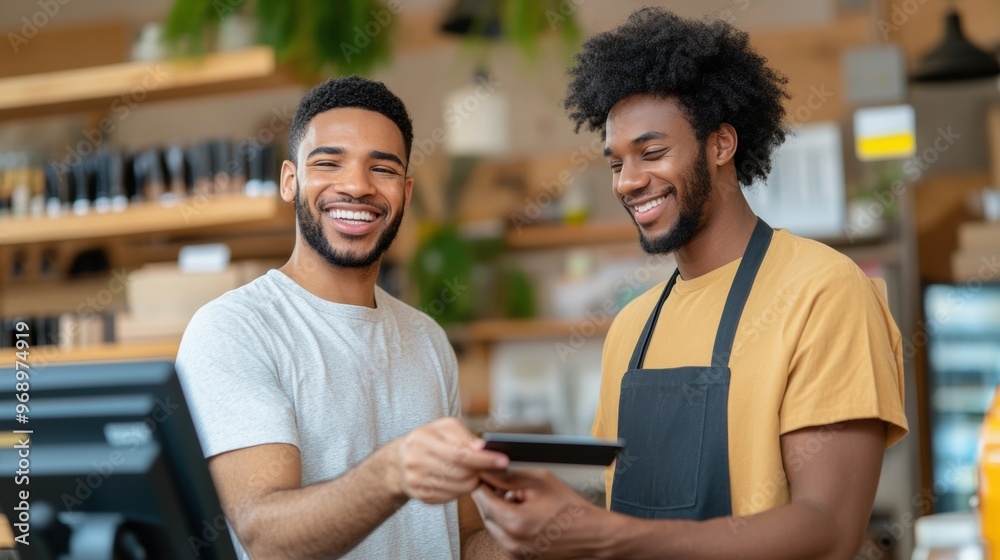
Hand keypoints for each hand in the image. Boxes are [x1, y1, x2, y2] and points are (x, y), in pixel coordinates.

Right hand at [391, 417, 509, 503]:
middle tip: (492, 466)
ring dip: (473, 480)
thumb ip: (464, 437)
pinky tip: (460, 479)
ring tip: (474, 471)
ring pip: (459, 487)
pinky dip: (462, 489)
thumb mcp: (444, 428)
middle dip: (481, 470)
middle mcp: (416, 461)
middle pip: (460, 473)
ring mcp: (417, 481)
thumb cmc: (428, 440)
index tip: (503, 461)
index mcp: (422, 440)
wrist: (400, 462)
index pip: (459, 454)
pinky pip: (452, 497)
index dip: (484, 459)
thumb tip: (484, 448)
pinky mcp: (422, 496)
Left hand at [472, 469, 612, 559]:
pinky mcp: (521, 558)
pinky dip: (508, 525)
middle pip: (485, 514)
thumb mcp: (540, 482)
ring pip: (493, 527)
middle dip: (492, 498)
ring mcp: (515, 554)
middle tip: (506, 486)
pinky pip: (504, 538)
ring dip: (499, 513)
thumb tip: (489, 473)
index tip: (486, 476)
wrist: (592, 534)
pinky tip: (525, 515)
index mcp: (514, 522)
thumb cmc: (572, 509)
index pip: (481, 499)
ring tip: (520, 501)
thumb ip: (509, 477)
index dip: (483, 484)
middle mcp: (511, 543)